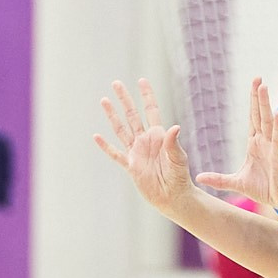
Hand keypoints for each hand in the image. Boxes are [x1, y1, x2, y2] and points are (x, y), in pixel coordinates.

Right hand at [90, 78, 196, 212]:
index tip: (141, 80)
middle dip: (124, 99)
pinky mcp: (131, 166)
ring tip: (104, 100)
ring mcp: (136, 152)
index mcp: (158, 136)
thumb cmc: (180, 177)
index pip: (151, 110)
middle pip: (132, 115)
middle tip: (116, 83)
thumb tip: (174, 127)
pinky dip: (106, 146)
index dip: (147, 95)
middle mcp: (145, 140)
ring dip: (112, 115)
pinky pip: (116, 154)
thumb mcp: (178, 158)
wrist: (173, 197)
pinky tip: (97, 136)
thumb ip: (173, 143)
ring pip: (121, 129)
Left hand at [194, 77, 277, 213]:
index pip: (252, 118)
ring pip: (269, 121)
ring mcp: (273, 148)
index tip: (254, 85)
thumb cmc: (265, 189)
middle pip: (260, 114)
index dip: (252, 101)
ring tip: (264, 87)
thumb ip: (219, 179)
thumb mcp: (236, 183)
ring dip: (266, 104)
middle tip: (258, 78)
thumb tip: (198, 177)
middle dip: (259, 96)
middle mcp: (265, 142)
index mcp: (255, 144)